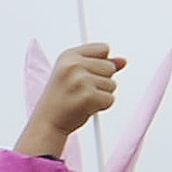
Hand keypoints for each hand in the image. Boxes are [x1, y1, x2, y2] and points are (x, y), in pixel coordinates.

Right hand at [18, 43, 124, 157]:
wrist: (47, 122)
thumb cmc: (61, 99)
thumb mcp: (76, 75)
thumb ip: (100, 64)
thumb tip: (123, 61)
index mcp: (69, 55)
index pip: (104, 48)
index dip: (100, 64)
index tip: (86, 75)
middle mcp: (73, 65)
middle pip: (110, 67)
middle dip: (101, 81)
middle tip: (81, 91)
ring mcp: (81, 81)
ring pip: (112, 84)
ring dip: (101, 95)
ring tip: (82, 100)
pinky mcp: (88, 97)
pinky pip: (110, 99)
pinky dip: (101, 106)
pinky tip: (85, 108)